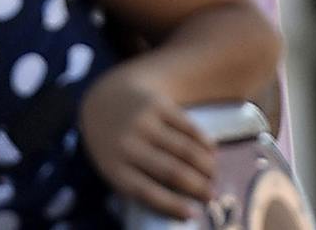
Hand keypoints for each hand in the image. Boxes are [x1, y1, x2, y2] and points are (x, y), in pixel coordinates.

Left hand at [78, 66, 216, 219]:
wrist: (102, 100)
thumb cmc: (116, 146)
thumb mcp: (117, 168)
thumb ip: (142, 185)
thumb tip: (185, 208)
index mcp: (114, 167)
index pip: (147, 192)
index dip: (173, 206)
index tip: (193, 215)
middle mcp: (127, 144)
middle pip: (172, 172)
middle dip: (198, 187)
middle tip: (211, 196)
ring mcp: (142, 121)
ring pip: (185, 150)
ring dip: (206, 166)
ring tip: (213, 175)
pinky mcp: (156, 104)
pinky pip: (188, 127)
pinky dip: (204, 142)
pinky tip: (211, 152)